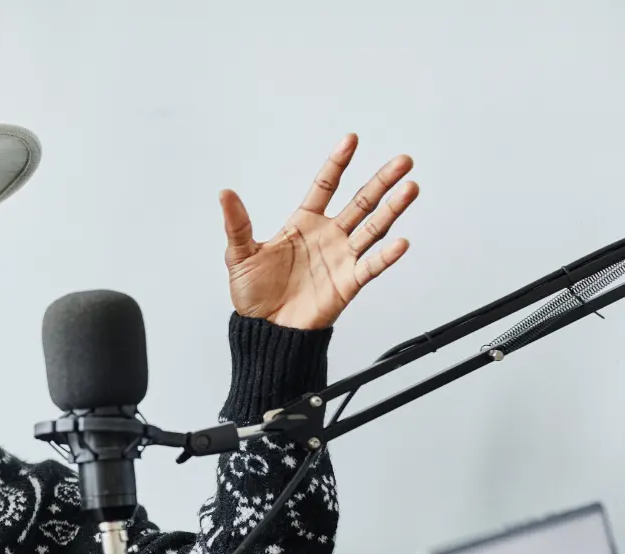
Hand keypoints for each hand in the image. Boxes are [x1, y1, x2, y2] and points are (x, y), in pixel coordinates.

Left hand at [221, 133, 418, 329]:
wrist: (266, 331)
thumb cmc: (254, 295)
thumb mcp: (239, 255)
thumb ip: (237, 224)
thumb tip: (225, 194)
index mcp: (303, 224)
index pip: (325, 186)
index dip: (338, 163)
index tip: (351, 140)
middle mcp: (328, 236)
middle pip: (360, 202)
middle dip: (381, 181)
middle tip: (403, 161)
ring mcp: (341, 258)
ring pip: (373, 228)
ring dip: (393, 208)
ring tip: (409, 188)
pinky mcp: (348, 283)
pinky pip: (371, 266)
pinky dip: (386, 256)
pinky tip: (400, 242)